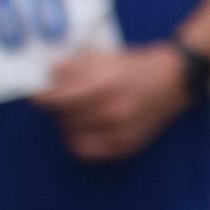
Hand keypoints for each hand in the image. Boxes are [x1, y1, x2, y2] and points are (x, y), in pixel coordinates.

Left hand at [34, 44, 192, 161]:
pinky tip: (83, 129)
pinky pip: (90, 151)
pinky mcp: (127, 145)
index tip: (36, 97)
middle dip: (57, 110)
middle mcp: (113, 110)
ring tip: (72, 114)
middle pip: (66, 118)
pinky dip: (80, 141)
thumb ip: (74, 67)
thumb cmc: (134, 66)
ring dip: (67, 125)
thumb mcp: (103, 57)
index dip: (44, 99)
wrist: (173, 81)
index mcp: (106, 84)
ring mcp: (121, 130)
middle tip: (59, 102)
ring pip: (75, 136)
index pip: (61, 99)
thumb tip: (49, 75)